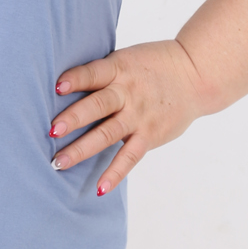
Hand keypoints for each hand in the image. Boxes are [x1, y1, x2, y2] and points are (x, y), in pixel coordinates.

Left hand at [50, 39, 207, 194]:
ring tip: (59, 162)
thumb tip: (59, 86)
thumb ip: (101, 73)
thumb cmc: (152, 66)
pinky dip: (115, 173)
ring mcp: (138, 116)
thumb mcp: (126, 60)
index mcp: (119, 69)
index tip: (56, 87)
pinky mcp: (150, 135)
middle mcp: (127, 93)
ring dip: (81, 149)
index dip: (76, 79)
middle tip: (51, 131)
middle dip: (73, 119)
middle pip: (97, 106)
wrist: (196, 74)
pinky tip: (100, 188)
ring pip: (107, 134)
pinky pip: (130, 157)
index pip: (94, 74)